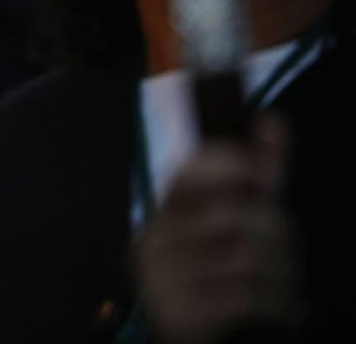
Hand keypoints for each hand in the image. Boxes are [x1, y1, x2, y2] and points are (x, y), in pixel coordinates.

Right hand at [137, 116, 296, 343]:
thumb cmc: (223, 279)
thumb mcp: (240, 223)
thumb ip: (256, 173)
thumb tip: (272, 120)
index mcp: (163, 216)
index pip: (187, 173)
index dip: (228, 166)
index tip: (263, 177)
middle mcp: (153, 244)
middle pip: (228, 216)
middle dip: (274, 232)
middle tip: (285, 250)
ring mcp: (159, 281)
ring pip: (242, 259)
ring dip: (279, 274)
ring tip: (282, 285)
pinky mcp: (175, 316)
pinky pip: (242, 298)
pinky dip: (273, 304)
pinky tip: (277, 308)